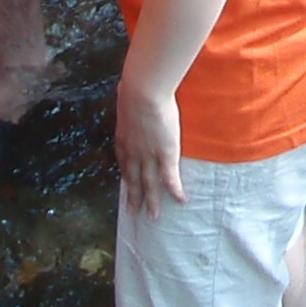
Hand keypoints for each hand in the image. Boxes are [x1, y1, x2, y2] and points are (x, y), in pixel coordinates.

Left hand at [115, 81, 185, 214]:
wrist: (142, 93)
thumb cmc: (136, 89)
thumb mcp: (128, 97)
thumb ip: (129, 99)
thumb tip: (126, 89)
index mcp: (124, 138)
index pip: (124, 161)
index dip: (126, 174)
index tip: (127, 184)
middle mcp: (133, 152)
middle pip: (133, 179)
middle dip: (133, 197)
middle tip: (133, 213)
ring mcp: (148, 156)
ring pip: (148, 185)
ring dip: (151, 202)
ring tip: (153, 217)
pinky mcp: (165, 155)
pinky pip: (170, 179)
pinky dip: (175, 191)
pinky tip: (181, 200)